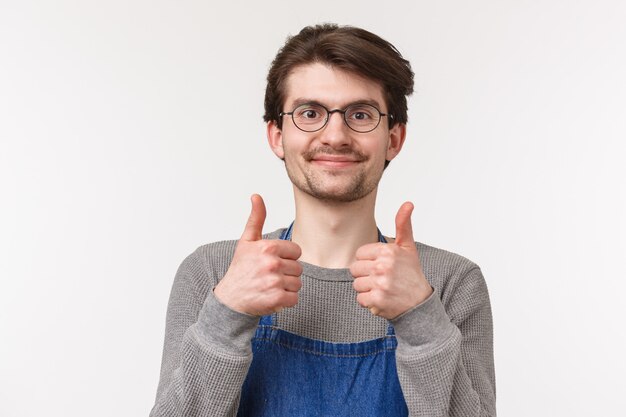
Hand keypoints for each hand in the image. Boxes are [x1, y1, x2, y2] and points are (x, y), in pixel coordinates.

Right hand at [213, 194, 302, 315]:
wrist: (229, 299)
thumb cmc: (240, 269)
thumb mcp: (247, 242)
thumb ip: (256, 219)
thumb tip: (256, 196)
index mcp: (268, 247)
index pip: (296, 251)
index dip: (286, 258)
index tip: (272, 262)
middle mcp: (272, 263)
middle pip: (298, 268)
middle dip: (286, 273)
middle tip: (269, 276)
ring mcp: (275, 282)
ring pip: (297, 283)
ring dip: (286, 287)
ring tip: (270, 286)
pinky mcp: (277, 299)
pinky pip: (294, 298)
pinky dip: (285, 300)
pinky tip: (271, 297)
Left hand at [350, 202, 432, 319]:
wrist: (420, 303)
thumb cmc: (411, 274)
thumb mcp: (408, 247)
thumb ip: (403, 224)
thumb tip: (408, 203)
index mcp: (388, 251)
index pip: (360, 254)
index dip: (369, 261)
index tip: (383, 266)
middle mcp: (383, 266)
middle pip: (355, 269)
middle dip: (366, 275)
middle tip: (383, 279)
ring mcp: (380, 284)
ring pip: (356, 284)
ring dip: (367, 289)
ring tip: (383, 288)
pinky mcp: (377, 300)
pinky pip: (360, 299)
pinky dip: (369, 302)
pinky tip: (382, 299)